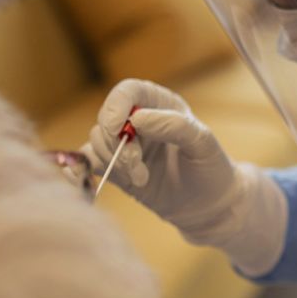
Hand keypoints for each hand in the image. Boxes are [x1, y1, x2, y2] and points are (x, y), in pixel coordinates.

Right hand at [83, 79, 285, 275]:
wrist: (208, 205)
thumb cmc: (210, 168)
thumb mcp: (202, 144)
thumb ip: (175, 126)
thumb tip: (137, 119)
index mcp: (160, 103)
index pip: (128, 92)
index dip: (116, 106)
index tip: (117, 129)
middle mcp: (139, 120)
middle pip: (107, 118)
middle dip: (116, 143)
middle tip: (136, 165)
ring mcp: (125, 144)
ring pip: (97, 140)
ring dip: (114, 161)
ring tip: (141, 178)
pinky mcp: (115, 168)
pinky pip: (89, 162)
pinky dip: (86, 169)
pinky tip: (100, 181)